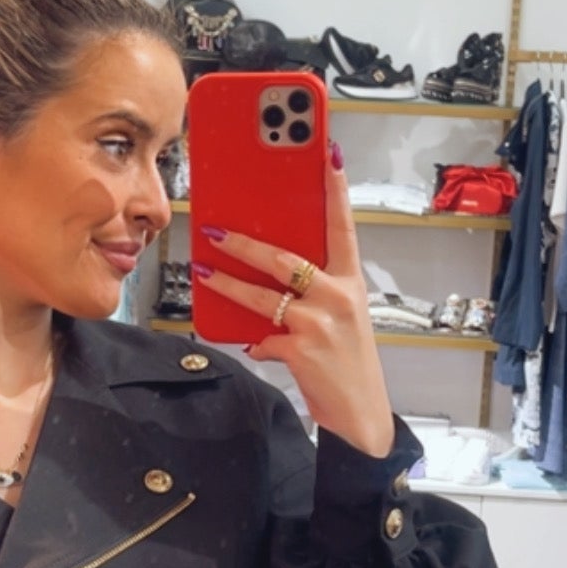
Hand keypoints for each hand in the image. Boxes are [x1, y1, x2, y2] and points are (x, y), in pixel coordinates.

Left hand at [193, 146, 395, 456]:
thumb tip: (266, 271)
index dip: (335, 188)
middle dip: (246, 242)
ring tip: (205, 269)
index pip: (343, 225)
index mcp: (351, 282)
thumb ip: (312, 290)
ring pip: (263, 293)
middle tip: (216, 228)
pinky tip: (246, 340)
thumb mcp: (340, 317)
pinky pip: (261, 335)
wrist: (361, 414)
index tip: (328, 153)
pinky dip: (250, 338)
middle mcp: (339, 296)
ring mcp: (320, 322)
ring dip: (228, 282)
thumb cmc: (347, 361)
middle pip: (286, 257)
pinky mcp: (301, 349)